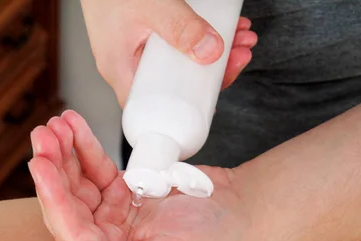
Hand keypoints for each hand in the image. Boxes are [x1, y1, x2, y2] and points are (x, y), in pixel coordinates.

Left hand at [29, 110, 251, 240]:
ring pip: (78, 185)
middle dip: (54, 169)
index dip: (53, 199)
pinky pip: (96, 170)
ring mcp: (115, 217)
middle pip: (69, 206)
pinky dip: (85, 148)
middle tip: (44, 135)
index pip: (72, 235)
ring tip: (56, 125)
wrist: (243, 210)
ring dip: (64, 154)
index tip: (41, 164)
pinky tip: (74, 127)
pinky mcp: (124, 193)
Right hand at [80, 0, 257, 105]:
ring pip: (180, 64)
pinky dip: (199, 37)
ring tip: (238, 37)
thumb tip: (209, 52)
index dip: (188, 111)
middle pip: (177, 86)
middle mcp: (128, 66)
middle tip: (239, 56)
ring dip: (213, 52)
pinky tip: (220, 27)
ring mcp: (136, 51)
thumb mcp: (151, 7)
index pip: (156, 110)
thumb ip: (180, 28)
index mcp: (121, 71)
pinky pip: (176, 47)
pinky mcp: (144, 37)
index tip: (215, 99)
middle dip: (214, 72)